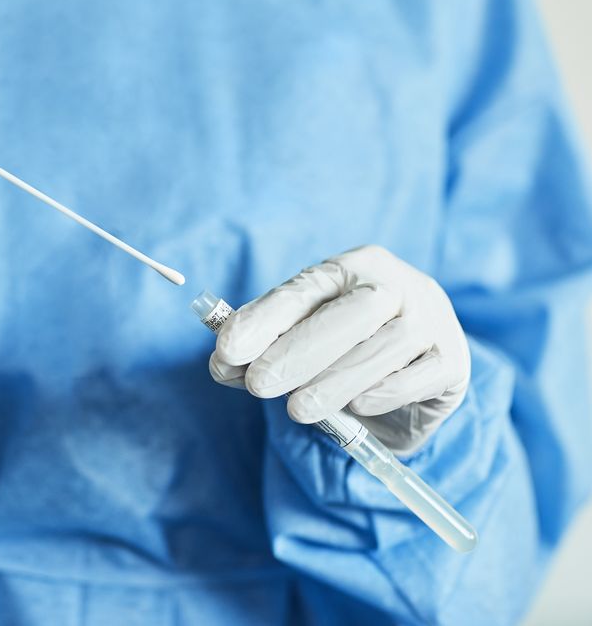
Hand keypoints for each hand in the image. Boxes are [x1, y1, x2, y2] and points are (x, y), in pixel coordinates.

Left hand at [209, 245, 470, 454]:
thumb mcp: (300, 341)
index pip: (303, 290)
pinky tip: (357, 407)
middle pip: (351, 312)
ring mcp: (432, 318)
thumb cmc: (345, 350)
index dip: (263, 319)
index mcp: (351, 267)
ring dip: (335, 381)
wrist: (413, 375)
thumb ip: (262, 350)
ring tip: (298, 410)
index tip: (226, 349)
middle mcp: (396, 283)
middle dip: (298, 351)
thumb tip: (223, 364)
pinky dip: (385, 392)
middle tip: (259, 385)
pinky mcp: (453, 359)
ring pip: (386, 346)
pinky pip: (420, 376)